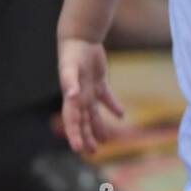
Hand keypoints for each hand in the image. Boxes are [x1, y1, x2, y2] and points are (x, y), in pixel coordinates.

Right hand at [58, 38, 124, 154]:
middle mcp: (79, 97)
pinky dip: (112, 107)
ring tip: (104, 142)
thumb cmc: (72, 53)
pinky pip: (106, 98)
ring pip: (93, 114)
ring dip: (98, 127)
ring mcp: (88, 90)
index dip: (75, 135)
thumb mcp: (70, 68)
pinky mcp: (99, 82)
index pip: (72, 121)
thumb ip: (69, 82)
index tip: (78, 149)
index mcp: (71, 97)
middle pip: (82, 122)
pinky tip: (121, 116)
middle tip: (92, 152)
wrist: (79, 38)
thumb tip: (71, 96)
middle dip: (86, 137)